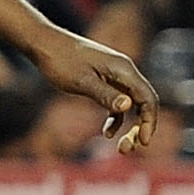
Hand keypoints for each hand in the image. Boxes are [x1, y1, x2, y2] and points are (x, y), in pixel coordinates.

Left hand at [28, 26, 157, 152]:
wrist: (43, 44)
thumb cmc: (60, 61)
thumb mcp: (81, 81)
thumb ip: (104, 94)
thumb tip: (127, 106)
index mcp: (124, 70)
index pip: (148, 98)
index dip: (149, 121)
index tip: (143, 142)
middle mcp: (124, 72)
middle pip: (143, 103)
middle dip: (140, 127)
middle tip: (127, 150)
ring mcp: (114, 76)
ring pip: (131, 104)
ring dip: (128, 126)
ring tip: (120, 148)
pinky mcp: (103, 79)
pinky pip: (117, 101)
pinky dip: (115, 117)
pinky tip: (106, 132)